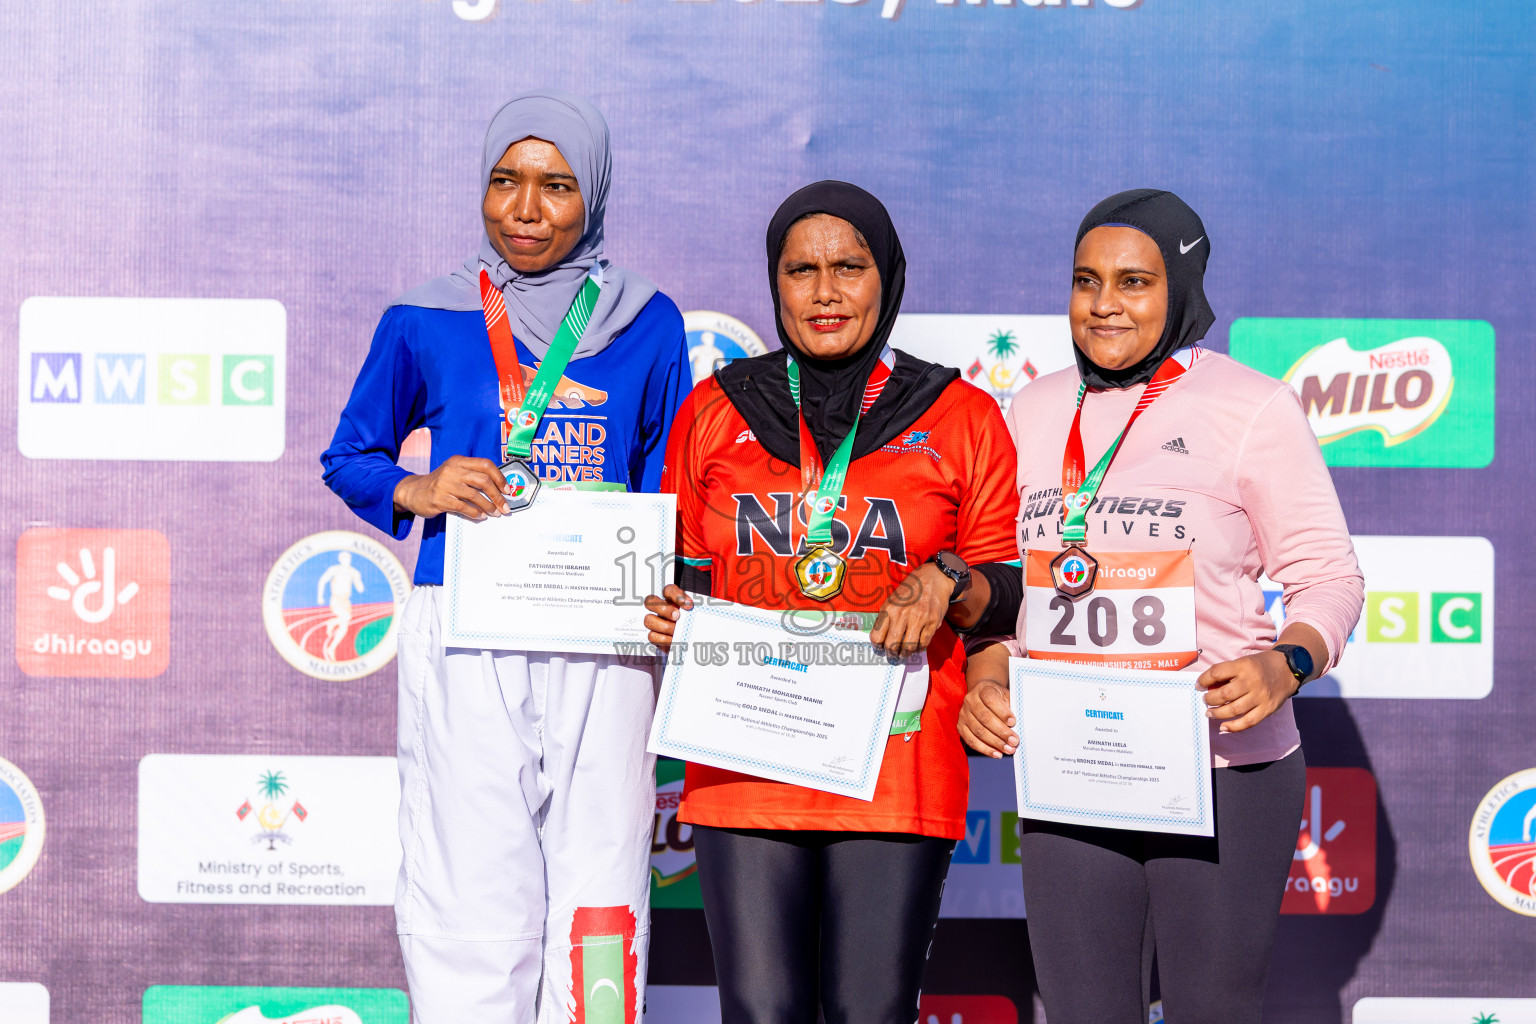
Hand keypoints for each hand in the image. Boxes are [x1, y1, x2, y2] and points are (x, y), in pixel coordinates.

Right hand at [393, 455, 508, 519]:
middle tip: (505, 507)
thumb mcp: (455, 472)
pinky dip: (475, 513)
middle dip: (498, 496)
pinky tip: (480, 516)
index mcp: (459, 461)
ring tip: (495, 513)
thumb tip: (499, 488)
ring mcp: (445, 485)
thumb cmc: (441, 483)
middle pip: (483, 481)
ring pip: (475, 495)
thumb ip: (473, 476)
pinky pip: (463, 507)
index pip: (486, 465)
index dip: (500, 478)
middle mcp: (452, 470)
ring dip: (489, 506)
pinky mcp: (440, 499)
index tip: (507, 490)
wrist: (414, 491)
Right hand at [643, 585, 693, 652]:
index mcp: (671, 600)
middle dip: (664, 608)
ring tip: (676, 630)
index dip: (676, 595)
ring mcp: (656, 622)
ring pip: (648, 619)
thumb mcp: (697, 614)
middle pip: (650, 601)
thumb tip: (702, 610)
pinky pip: (652, 636)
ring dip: (663, 625)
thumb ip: (696, 610)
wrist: (693, 640)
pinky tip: (673, 640)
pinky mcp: (655, 636)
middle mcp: (661, 609)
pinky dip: (663, 639)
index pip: (668, 590)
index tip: (690, 605)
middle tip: (677, 616)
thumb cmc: (693, 623)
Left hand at [869, 562, 951, 658]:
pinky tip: (916, 647)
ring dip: (905, 655)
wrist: (933, 578)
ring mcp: (918, 619)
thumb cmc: (911, 590)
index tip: (880, 650)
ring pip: (908, 647)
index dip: (877, 647)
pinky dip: (918, 649)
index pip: (877, 636)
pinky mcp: (932, 622)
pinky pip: (923, 643)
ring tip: (903, 655)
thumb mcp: (892, 599)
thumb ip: (886, 617)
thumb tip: (881, 639)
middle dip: (891, 655)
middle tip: (893, 657)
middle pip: (892, 645)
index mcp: (889, 609)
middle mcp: (902, 614)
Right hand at [959, 679, 1016, 757]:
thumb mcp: (1006, 696)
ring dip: (995, 743)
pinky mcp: (960, 726)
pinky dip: (984, 749)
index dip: (1002, 712)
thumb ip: (1011, 707)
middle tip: (1014, 741)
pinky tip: (996, 753)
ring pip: (978, 731)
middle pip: (985, 718)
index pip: (991, 700)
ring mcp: (964, 714)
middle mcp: (970, 700)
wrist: (982, 696)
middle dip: (1001, 732)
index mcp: (983, 689)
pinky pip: (970, 740)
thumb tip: (1017, 726)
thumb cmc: (998, 698)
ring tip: (1008, 749)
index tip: (1013, 722)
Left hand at [1197, 651, 1299, 733]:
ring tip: (1210, 713)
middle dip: (1210, 699)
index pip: (1216, 673)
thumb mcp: (1244, 662)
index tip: (1198, 685)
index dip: (1203, 680)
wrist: (1289, 668)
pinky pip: (1248, 721)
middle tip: (1205, 700)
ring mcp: (1261, 696)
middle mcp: (1252, 681)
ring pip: (1234, 709)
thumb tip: (1208, 687)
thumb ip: (1228, 673)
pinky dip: (1234, 727)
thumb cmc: (1262, 665)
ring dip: (1218, 713)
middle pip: (1224, 694)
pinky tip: (1224, 727)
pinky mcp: (1268, 708)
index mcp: (1243, 666)